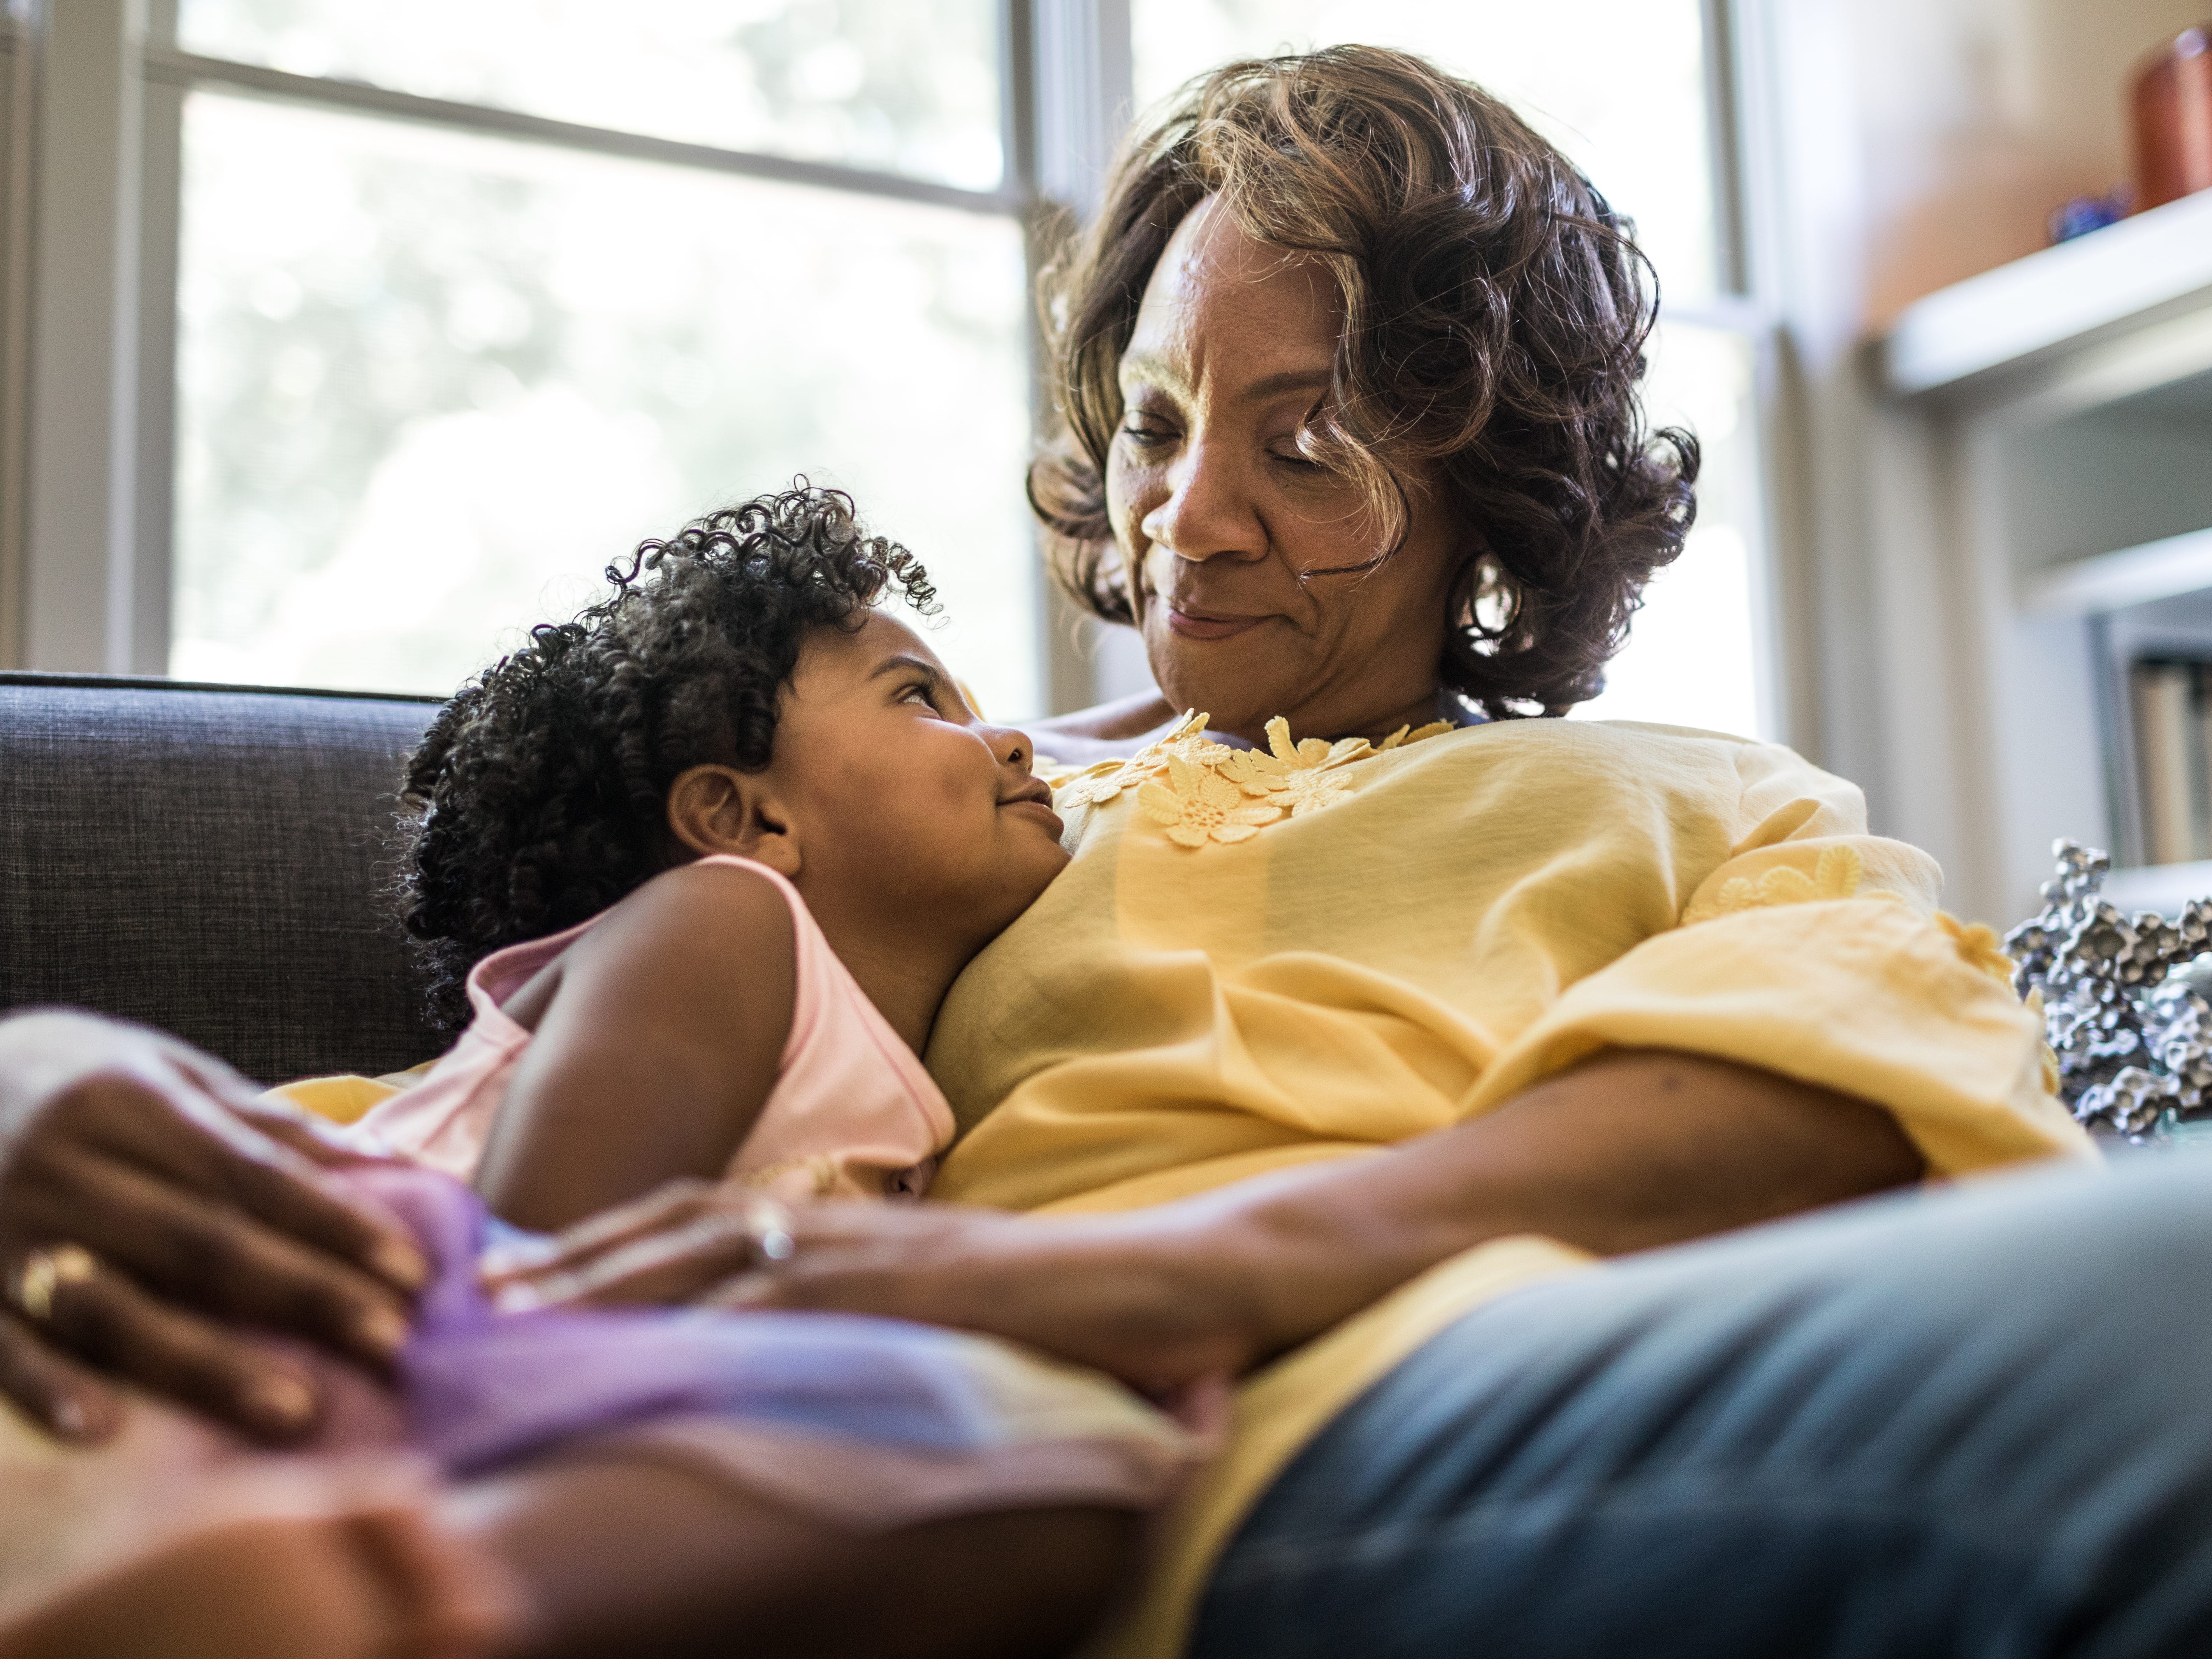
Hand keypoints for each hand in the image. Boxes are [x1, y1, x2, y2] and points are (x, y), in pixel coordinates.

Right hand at [0, 1011, 430, 1442]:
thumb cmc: (77, 1083)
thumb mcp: (166, 1073)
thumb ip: (268, 1122)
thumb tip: (382, 1162)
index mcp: (128, 1103)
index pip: (253, 1175)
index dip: (335, 1227)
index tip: (411, 1272)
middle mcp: (67, 1166)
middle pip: (201, 1243)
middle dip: (303, 1296)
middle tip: (390, 1342)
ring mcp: (6, 1232)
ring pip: (116, 1307)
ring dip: (205, 1364)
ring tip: (295, 1409)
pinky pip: (4, 1346)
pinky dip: (50, 1386)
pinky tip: (103, 1430)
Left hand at [485, 1179, 1267, 1392]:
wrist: (1182, 1283)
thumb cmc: (1072, 1306)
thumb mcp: (950, 1305)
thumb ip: (877, 1315)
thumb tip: (803, 1358)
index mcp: (860, 1231)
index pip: (713, 1221)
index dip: (617, 1243)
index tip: (528, 1273)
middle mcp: (861, 1230)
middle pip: (695, 1226)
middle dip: (586, 1257)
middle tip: (487, 1290)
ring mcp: (894, 1256)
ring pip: (732, 1256)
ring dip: (627, 1281)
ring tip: (535, 1312)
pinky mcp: (932, 1291)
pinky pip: (814, 1303)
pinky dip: (733, 1322)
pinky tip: (670, 1349)